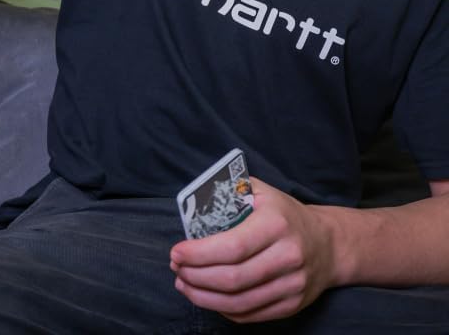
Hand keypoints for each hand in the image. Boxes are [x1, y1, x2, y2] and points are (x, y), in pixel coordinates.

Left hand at [169, 177, 335, 322]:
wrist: (329, 244)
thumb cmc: (284, 213)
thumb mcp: (260, 191)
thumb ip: (229, 191)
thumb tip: (193, 200)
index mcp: (276, 224)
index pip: (232, 246)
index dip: (199, 254)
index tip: (177, 252)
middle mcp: (287, 257)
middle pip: (233, 278)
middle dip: (196, 276)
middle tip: (176, 268)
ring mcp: (292, 285)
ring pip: (240, 302)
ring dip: (204, 297)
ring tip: (183, 284)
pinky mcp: (292, 305)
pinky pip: (251, 314)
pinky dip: (223, 309)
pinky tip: (206, 297)